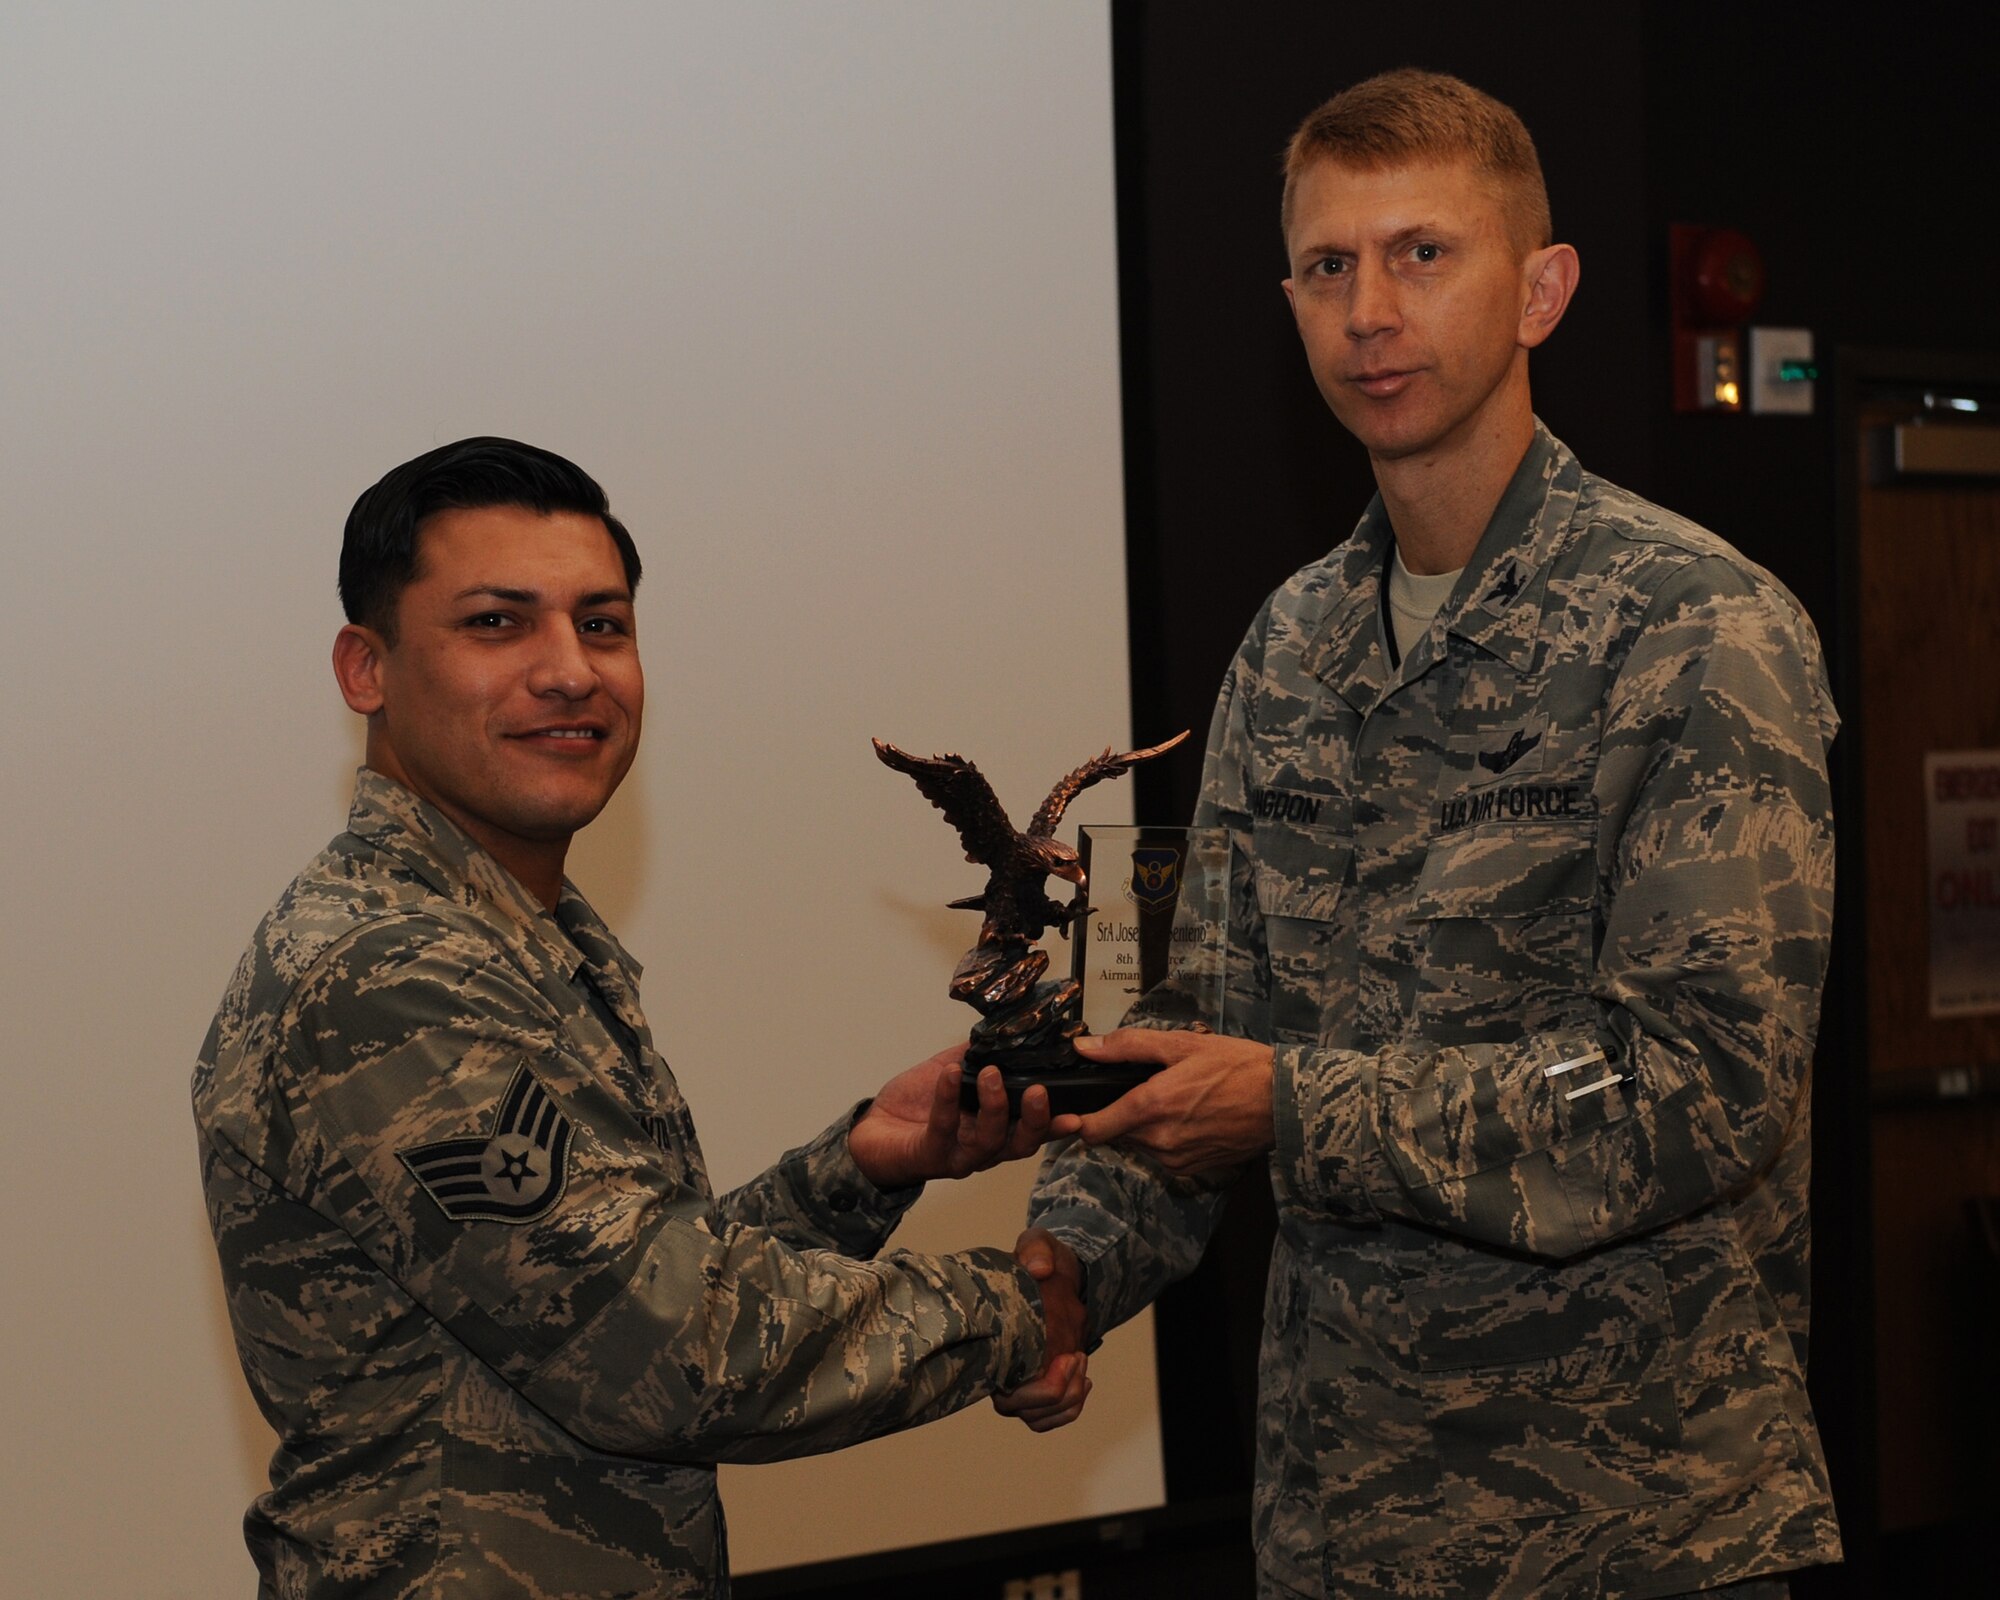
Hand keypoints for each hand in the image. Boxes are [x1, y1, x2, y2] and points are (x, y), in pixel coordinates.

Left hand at [847, 1044, 1052, 1188]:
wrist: (872, 1131)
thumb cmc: (916, 1105)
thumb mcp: (954, 1070)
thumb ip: (980, 1056)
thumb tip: (1005, 1030)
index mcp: (996, 1130)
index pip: (1033, 1131)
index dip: (1056, 1126)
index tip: (1076, 1114)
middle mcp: (983, 1148)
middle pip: (1021, 1144)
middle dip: (1035, 1120)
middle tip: (1039, 1092)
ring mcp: (958, 1155)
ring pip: (989, 1142)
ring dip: (994, 1106)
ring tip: (990, 1074)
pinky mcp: (929, 1155)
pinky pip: (943, 1129)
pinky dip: (948, 1099)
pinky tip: (949, 1074)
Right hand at [992, 1228, 1090, 1431]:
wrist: (1052, 1271)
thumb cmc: (1039, 1258)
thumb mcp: (1038, 1243)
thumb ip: (1036, 1249)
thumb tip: (1038, 1268)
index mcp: (994, 1339)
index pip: (1002, 1385)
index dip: (1035, 1388)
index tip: (1064, 1358)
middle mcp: (1001, 1366)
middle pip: (1019, 1408)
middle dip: (1055, 1394)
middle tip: (1076, 1357)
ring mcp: (1019, 1379)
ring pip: (1036, 1417)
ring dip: (1066, 1401)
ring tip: (1080, 1363)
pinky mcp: (1038, 1383)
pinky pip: (1050, 1415)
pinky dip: (1070, 1407)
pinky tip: (1083, 1379)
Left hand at [1050, 1029, 1275, 1178]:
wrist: (1285, 1103)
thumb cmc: (1238, 1067)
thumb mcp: (1182, 1044)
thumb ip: (1128, 1045)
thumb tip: (1085, 1047)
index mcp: (1151, 1107)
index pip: (1092, 1129)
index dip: (1078, 1121)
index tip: (1074, 1111)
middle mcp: (1159, 1141)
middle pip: (1116, 1134)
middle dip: (1121, 1113)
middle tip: (1146, 1087)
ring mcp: (1177, 1159)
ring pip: (1140, 1143)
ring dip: (1146, 1125)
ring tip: (1176, 1098)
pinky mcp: (1193, 1169)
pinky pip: (1164, 1153)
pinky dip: (1167, 1137)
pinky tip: (1191, 1115)